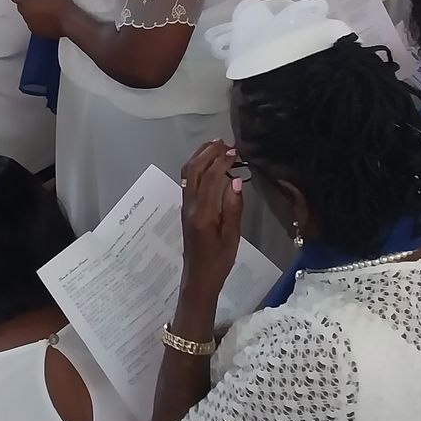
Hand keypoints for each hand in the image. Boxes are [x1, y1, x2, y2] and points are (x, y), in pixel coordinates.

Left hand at [11, 0, 67, 36]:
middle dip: (28, 5)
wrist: (69, 21)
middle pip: (21, 7)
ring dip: (33, 15)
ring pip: (28, 17)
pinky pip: (35, 25)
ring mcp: (31, 24)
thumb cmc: (61, 6)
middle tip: (39, 2)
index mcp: (26, 1)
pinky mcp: (37, 32)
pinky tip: (49, 20)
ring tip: (46, 12)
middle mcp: (26, 14)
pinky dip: (39, 23)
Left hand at [178, 140, 244, 297]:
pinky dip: (197, 165)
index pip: (210, 178)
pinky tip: (209, 163)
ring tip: (217, 145)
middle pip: (193, 169)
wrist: (199, 278)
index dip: (222, 162)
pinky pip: (188, 180)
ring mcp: (185, 205)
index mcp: (203, 213)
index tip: (236, 152)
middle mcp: (189, 205)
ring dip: (200, 156)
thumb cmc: (219, 261)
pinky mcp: (185, 208)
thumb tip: (235, 180)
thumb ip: (233, 208)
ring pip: (187, 172)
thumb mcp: (233, 237)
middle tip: (227, 142)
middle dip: (208, 152)